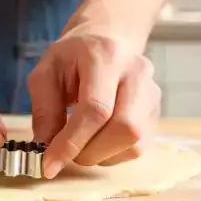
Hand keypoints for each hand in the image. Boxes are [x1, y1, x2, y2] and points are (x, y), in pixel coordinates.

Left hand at [28, 23, 160, 178]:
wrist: (109, 37)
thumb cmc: (74, 56)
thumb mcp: (46, 72)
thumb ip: (44, 110)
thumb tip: (46, 148)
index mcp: (107, 57)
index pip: (96, 108)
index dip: (72, 142)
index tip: (49, 163)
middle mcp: (137, 73)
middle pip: (124, 128)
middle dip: (89, 151)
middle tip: (66, 152)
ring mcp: (152, 92)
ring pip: (135, 142)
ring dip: (101, 155)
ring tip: (81, 144)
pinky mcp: (156, 111)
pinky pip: (138, 147)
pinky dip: (112, 154)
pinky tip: (97, 141)